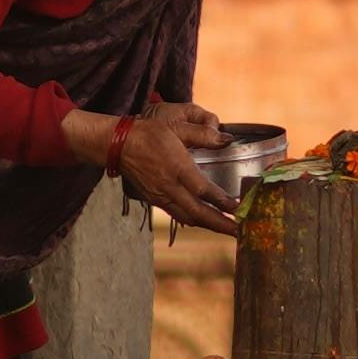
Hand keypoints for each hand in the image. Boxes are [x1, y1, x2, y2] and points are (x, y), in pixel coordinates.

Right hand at [58, 107, 239, 237]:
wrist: (118, 144)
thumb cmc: (148, 133)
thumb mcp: (176, 127)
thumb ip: (203, 135)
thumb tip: (227, 140)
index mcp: (177, 167)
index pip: (204, 191)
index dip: (223, 203)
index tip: (239, 208)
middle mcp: (170, 186)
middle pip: (199, 213)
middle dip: (220, 225)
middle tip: (239, 231)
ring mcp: (161, 196)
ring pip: (188, 217)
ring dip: (208, 225)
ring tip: (225, 229)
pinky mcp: (154, 199)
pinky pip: (177, 215)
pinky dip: (193, 219)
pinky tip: (202, 220)